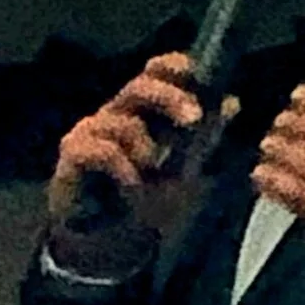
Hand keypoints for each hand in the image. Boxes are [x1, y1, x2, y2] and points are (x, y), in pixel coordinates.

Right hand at [48, 52, 238, 240]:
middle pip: (139, 87)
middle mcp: (114, 114)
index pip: (153, 73)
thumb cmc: (143, 197)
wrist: (108, 238)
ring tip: (149, 174)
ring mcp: (90, 131)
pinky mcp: (73, 154)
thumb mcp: (183, 168)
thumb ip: (204, 137)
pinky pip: (104, 151)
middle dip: (170, 98)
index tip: (194, 74)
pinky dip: (125, 169)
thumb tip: (231, 102)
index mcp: (140, 110)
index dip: (172, 67)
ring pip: (124, 123)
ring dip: (146, 149)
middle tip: (194, 118)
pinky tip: (132, 187)